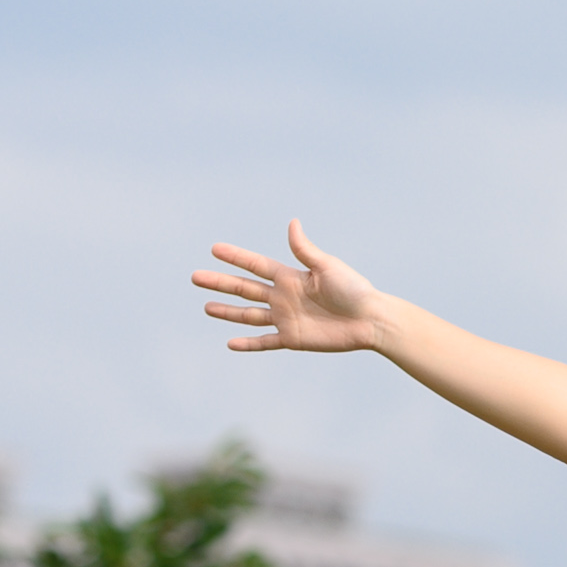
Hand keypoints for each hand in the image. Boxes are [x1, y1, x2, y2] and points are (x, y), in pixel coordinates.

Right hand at [193, 221, 397, 354]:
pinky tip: (230, 343)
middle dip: (220, 283)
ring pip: (249, 315)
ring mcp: (286, 318)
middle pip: (244, 289)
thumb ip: (305, 250)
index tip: (214, 249)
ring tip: (206, 307)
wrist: (370, 320)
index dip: (235, 257)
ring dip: (227, 312)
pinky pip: (265, 342)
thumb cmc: (354, 289)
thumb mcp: (327, 267)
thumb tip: (292, 223)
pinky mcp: (293, 339)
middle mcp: (283, 296)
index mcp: (290, 276)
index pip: (256, 265)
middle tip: (196, 277)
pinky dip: (248, 344)